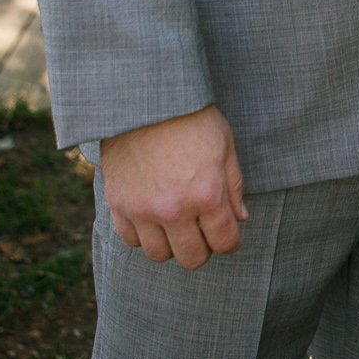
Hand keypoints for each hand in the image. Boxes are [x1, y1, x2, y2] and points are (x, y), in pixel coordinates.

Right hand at [101, 106, 247, 269]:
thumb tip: (240, 219)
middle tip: (202, 231)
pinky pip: (131, 241)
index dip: (230, 242)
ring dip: (171, 244)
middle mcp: (174, 208)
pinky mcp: (119, 205)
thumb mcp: (224, 144)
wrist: (144, 100)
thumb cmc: (190, 117)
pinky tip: (151, 216)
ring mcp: (143, 209)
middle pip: (192, 259)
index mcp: (206, 193)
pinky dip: (143, 235)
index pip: (224, 242)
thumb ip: (233, 186)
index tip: (228, 234)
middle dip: (203, 249)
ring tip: (176, 223)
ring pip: (159, 255)